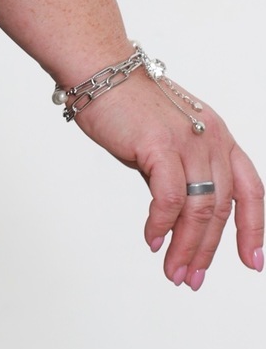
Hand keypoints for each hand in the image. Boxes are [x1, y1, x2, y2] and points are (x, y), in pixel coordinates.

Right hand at [74, 66, 264, 289]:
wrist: (99, 69)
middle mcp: (211, 139)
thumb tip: (175, 214)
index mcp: (218, 136)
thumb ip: (177, 172)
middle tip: (193, 278)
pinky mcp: (161, 145)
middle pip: (221, 208)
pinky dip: (162, 225)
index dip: (253, 229)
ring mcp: (189, 141)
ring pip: (199, 209)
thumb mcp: (166, 140)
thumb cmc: (125, 103)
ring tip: (174, 271)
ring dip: (186, 247)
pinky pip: (169, 198)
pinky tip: (152, 240)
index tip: (252, 261)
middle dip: (207, 250)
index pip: (251, 190)